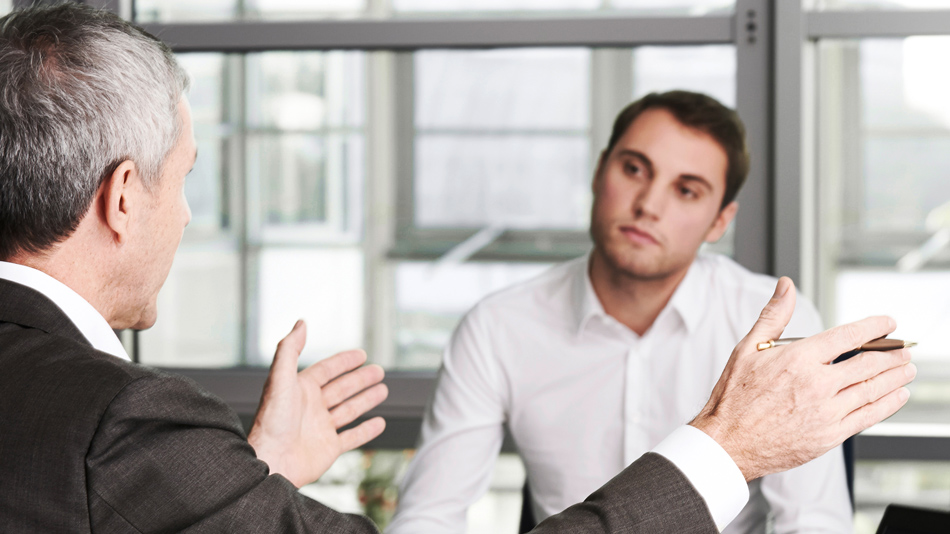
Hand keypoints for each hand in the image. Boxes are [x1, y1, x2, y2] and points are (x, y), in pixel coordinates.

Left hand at [247, 320, 387, 487]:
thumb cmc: (272, 421)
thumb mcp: (280, 378)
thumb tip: (301, 322)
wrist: (271, 460)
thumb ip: (290, 349)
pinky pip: (352, 437)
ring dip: (366, 400)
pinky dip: (366, 430)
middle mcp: (311, 408)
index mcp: (300, 390)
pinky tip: (379, 423)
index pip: (326, 371)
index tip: (362, 354)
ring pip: (349, 410)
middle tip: (379, 371)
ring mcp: (321, 429)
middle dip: (360, 379)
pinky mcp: (329, 449)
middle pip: (341, 389)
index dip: (343, 361)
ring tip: (383, 390)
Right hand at [690, 277, 915, 481]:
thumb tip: (785, 286)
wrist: (728, 441)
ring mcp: (826, 411)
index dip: (874, 327)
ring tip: (908, 368)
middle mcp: (816, 384)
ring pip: (873, 389)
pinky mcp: (830, 435)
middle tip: (904, 348)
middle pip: (868, 363)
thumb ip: (774, 315)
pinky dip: (889, 404)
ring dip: (896, 376)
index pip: (848, 336)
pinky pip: (869, 416)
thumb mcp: (748, 348)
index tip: (888, 323)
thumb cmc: (735, 397)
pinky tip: (897, 396)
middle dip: (892, 353)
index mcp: (798, 359)